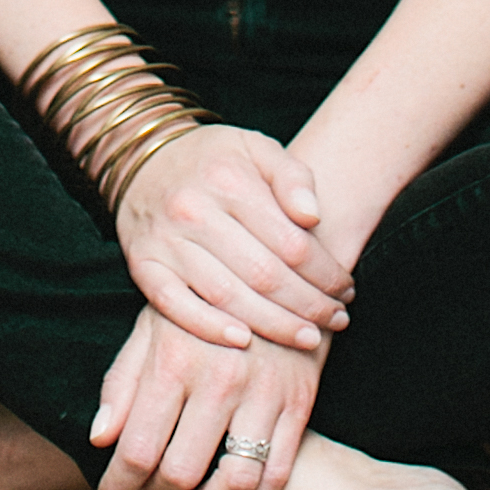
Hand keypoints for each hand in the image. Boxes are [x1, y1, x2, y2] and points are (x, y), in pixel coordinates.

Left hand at [91, 303, 323, 489]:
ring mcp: (265, 392)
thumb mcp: (152, 323)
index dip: (118, 484)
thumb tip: (99, 440)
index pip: (138, 448)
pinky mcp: (299, 402)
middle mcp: (221, 377)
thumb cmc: (202, 298)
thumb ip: (122, 381)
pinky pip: (275, 475)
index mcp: (176, 358)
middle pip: (181, 471)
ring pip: (233, 482)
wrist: (275, 263)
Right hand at [114, 120, 354, 352]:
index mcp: (229, 179)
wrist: (143, 159)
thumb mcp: (257, 147)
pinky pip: (177, 307)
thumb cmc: (214, 159)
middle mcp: (194, 210)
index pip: (291, 241)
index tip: (346, 289)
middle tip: (336, 319)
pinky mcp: (143, 266)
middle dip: (308, 305)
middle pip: (264, 274)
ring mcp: (166, 241)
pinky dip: (210, 328)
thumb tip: (314, 216)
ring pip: (228, 296)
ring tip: (308, 338)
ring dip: (274, 325)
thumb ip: (292, 176)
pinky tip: (245, 341)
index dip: (326, 272)